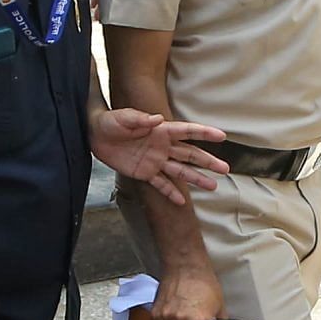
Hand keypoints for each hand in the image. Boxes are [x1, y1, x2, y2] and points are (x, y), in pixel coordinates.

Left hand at [92, 106, 227, 207]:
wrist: (95, 135)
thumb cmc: (111, 121)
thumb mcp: (123, 118)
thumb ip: (140, 119)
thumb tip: (158, 119)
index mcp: (161, 131)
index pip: (187, 131)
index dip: (204, 133)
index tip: (221, 136)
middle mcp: (162, 147)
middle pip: (190, 155)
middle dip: (207, 161)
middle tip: (225, 169)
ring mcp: (155, 161)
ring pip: (180, 171)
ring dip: (196, 179)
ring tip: (213, 186)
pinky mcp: (144, 173)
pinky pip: (160, 185)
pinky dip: (170, 193)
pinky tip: (183, 202)